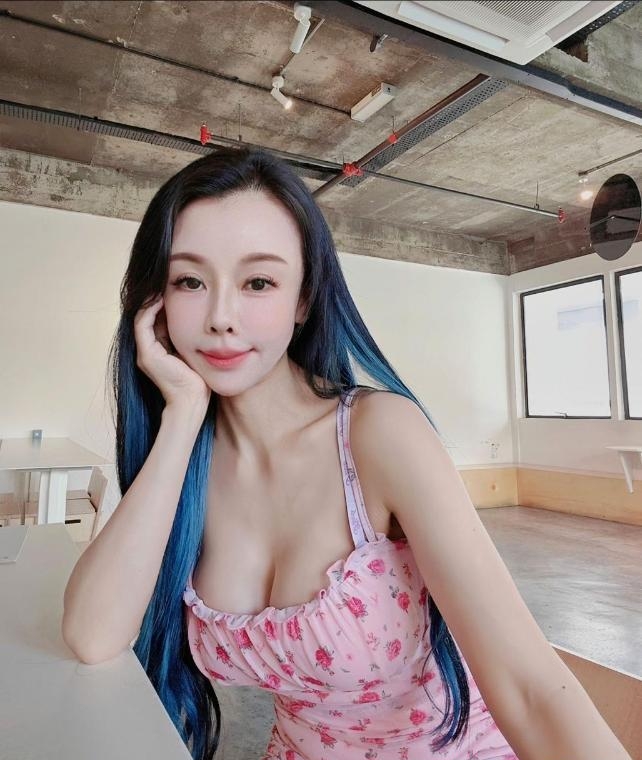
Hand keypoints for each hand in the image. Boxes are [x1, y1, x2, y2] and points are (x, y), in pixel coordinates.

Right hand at [133, 296, 209, 413]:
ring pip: (141, 318)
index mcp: (158, 350)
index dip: (161, 303)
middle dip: (154, 299)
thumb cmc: (198, 379)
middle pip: (146, 317)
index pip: (155, 320)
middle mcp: (147, 351)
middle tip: (164, 281)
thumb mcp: (192, 351)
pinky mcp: (147, 354)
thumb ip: (188, 337)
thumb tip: (196, 317)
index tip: (171, 287)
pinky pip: (143, 325)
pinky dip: (149, 310)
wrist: (193, 400)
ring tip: (160, 285)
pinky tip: (160, 298)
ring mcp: (145, 353)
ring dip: (150, 300)